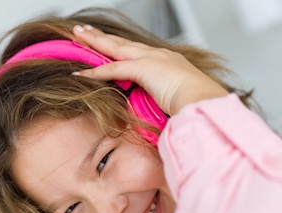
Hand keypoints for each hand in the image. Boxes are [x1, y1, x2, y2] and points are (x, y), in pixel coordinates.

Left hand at [72, 25, 227, 115]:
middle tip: (83, 30)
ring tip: (77, 37)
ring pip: (115, 48)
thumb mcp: (175, 99)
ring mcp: (151, 59)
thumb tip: (153, 112)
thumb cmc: (195, 104)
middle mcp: (157, 55)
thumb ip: (161, 100)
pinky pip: (113, 69)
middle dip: (102, 36)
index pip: (135, 50)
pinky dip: (95, 72)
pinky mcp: (144, 69)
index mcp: (166, 60)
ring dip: (94, 43)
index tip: (106, 43)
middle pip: (122, 43)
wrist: (204, 101)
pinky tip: (80, 74)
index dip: (119, 46)